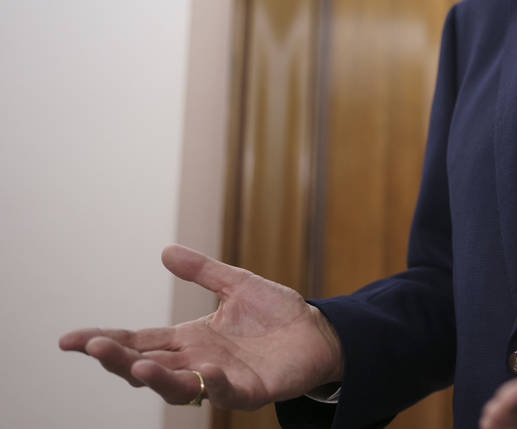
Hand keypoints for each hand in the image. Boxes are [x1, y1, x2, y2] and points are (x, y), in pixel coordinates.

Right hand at [60, 245, 343, 408]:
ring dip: (155, 376)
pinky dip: (213, 384)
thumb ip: (203, 271)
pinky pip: (226, 392)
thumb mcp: (237, 284)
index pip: (138, 340)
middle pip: (147, 364)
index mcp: (189, 339)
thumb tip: (165, 250)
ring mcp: (221, 379)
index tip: (69, 339)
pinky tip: (203, 371)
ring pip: (177, 385)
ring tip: (134, 364)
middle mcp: (197, 362)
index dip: (106, 340)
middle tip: (92, 346)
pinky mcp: (250, 391)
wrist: (320, 333)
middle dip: (117, 358)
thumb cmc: (278, 314)